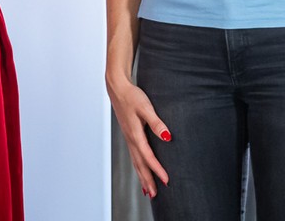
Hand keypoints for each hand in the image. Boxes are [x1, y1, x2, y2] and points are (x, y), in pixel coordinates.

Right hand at [107, 74, 170, 196]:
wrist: (117, 88)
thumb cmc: (132, 96)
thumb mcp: (146, 107)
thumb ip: (157, 123)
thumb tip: (167, 137)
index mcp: (135, 134)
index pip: (148, 156)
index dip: (157, 169)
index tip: (167, 181)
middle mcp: (130, 139)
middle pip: (139, 164)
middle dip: (147, 180)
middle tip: (155, 195)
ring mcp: (128, 138)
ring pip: (135, 162)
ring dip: (142, 176)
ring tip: (148, 190)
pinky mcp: (129, 135)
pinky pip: (134, 155)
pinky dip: (138, 166)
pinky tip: (141, 169)